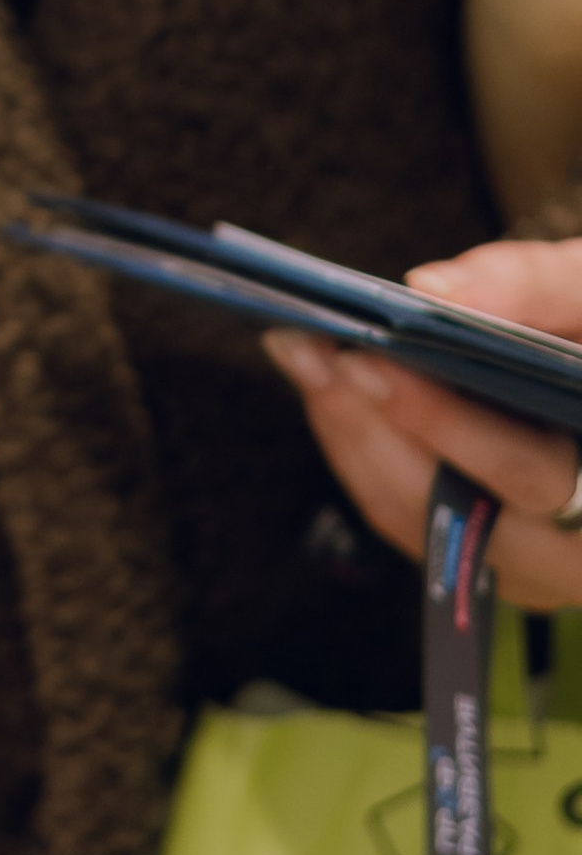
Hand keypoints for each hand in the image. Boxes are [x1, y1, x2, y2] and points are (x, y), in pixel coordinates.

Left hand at [264, 238, 581, 609]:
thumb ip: (536, 289)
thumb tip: (428, 292)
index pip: (529, 474)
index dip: (444, 423)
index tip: (369, 362)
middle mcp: (571, 554)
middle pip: (450, 508)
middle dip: (368, 422)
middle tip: (307, 348)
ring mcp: (521, 565)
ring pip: (413, 516)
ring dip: (347, 430)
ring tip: (299, 349)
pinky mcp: (477, 552)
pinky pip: (402, 511)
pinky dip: (359, 445)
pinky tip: (325, 381)